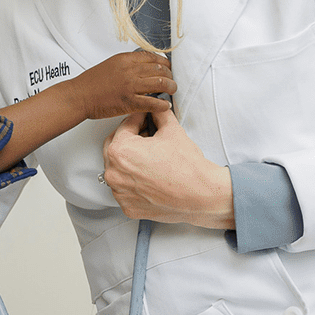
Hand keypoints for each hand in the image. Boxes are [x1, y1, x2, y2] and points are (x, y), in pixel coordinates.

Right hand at [69, 52, 175, 119]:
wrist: (79, 96)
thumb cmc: (91, 83)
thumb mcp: (111, 64)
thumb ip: (127, 64)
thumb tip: (142, 67)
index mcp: (125, 59)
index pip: (153, 57)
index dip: (164, 62)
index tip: (167, 67)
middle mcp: (130, 71)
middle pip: (160, 69)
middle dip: (170, 75)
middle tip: (171, 80)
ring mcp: (130, 86)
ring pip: (161, 83)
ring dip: (170, 87)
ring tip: (172, 90)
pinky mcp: (129, 102)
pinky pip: (153, 103)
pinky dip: (162, 105)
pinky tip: (165, 105)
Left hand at [102, 109, 233, 228]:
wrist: (201, 195)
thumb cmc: (187, 167)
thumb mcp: (172, 130)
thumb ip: (159, 114)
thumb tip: (155, 108)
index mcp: (120, 151)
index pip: (124, 127)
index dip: (138, 119)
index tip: (145, 118)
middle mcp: (114, 173)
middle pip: (115, 147)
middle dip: (130, 138)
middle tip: (146, 135)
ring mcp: (119, 192)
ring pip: (118, 169)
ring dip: (129, 160)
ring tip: (149, 156)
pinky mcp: (127, 206)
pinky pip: (124, 188)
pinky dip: (133, 181)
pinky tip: (149, 175)